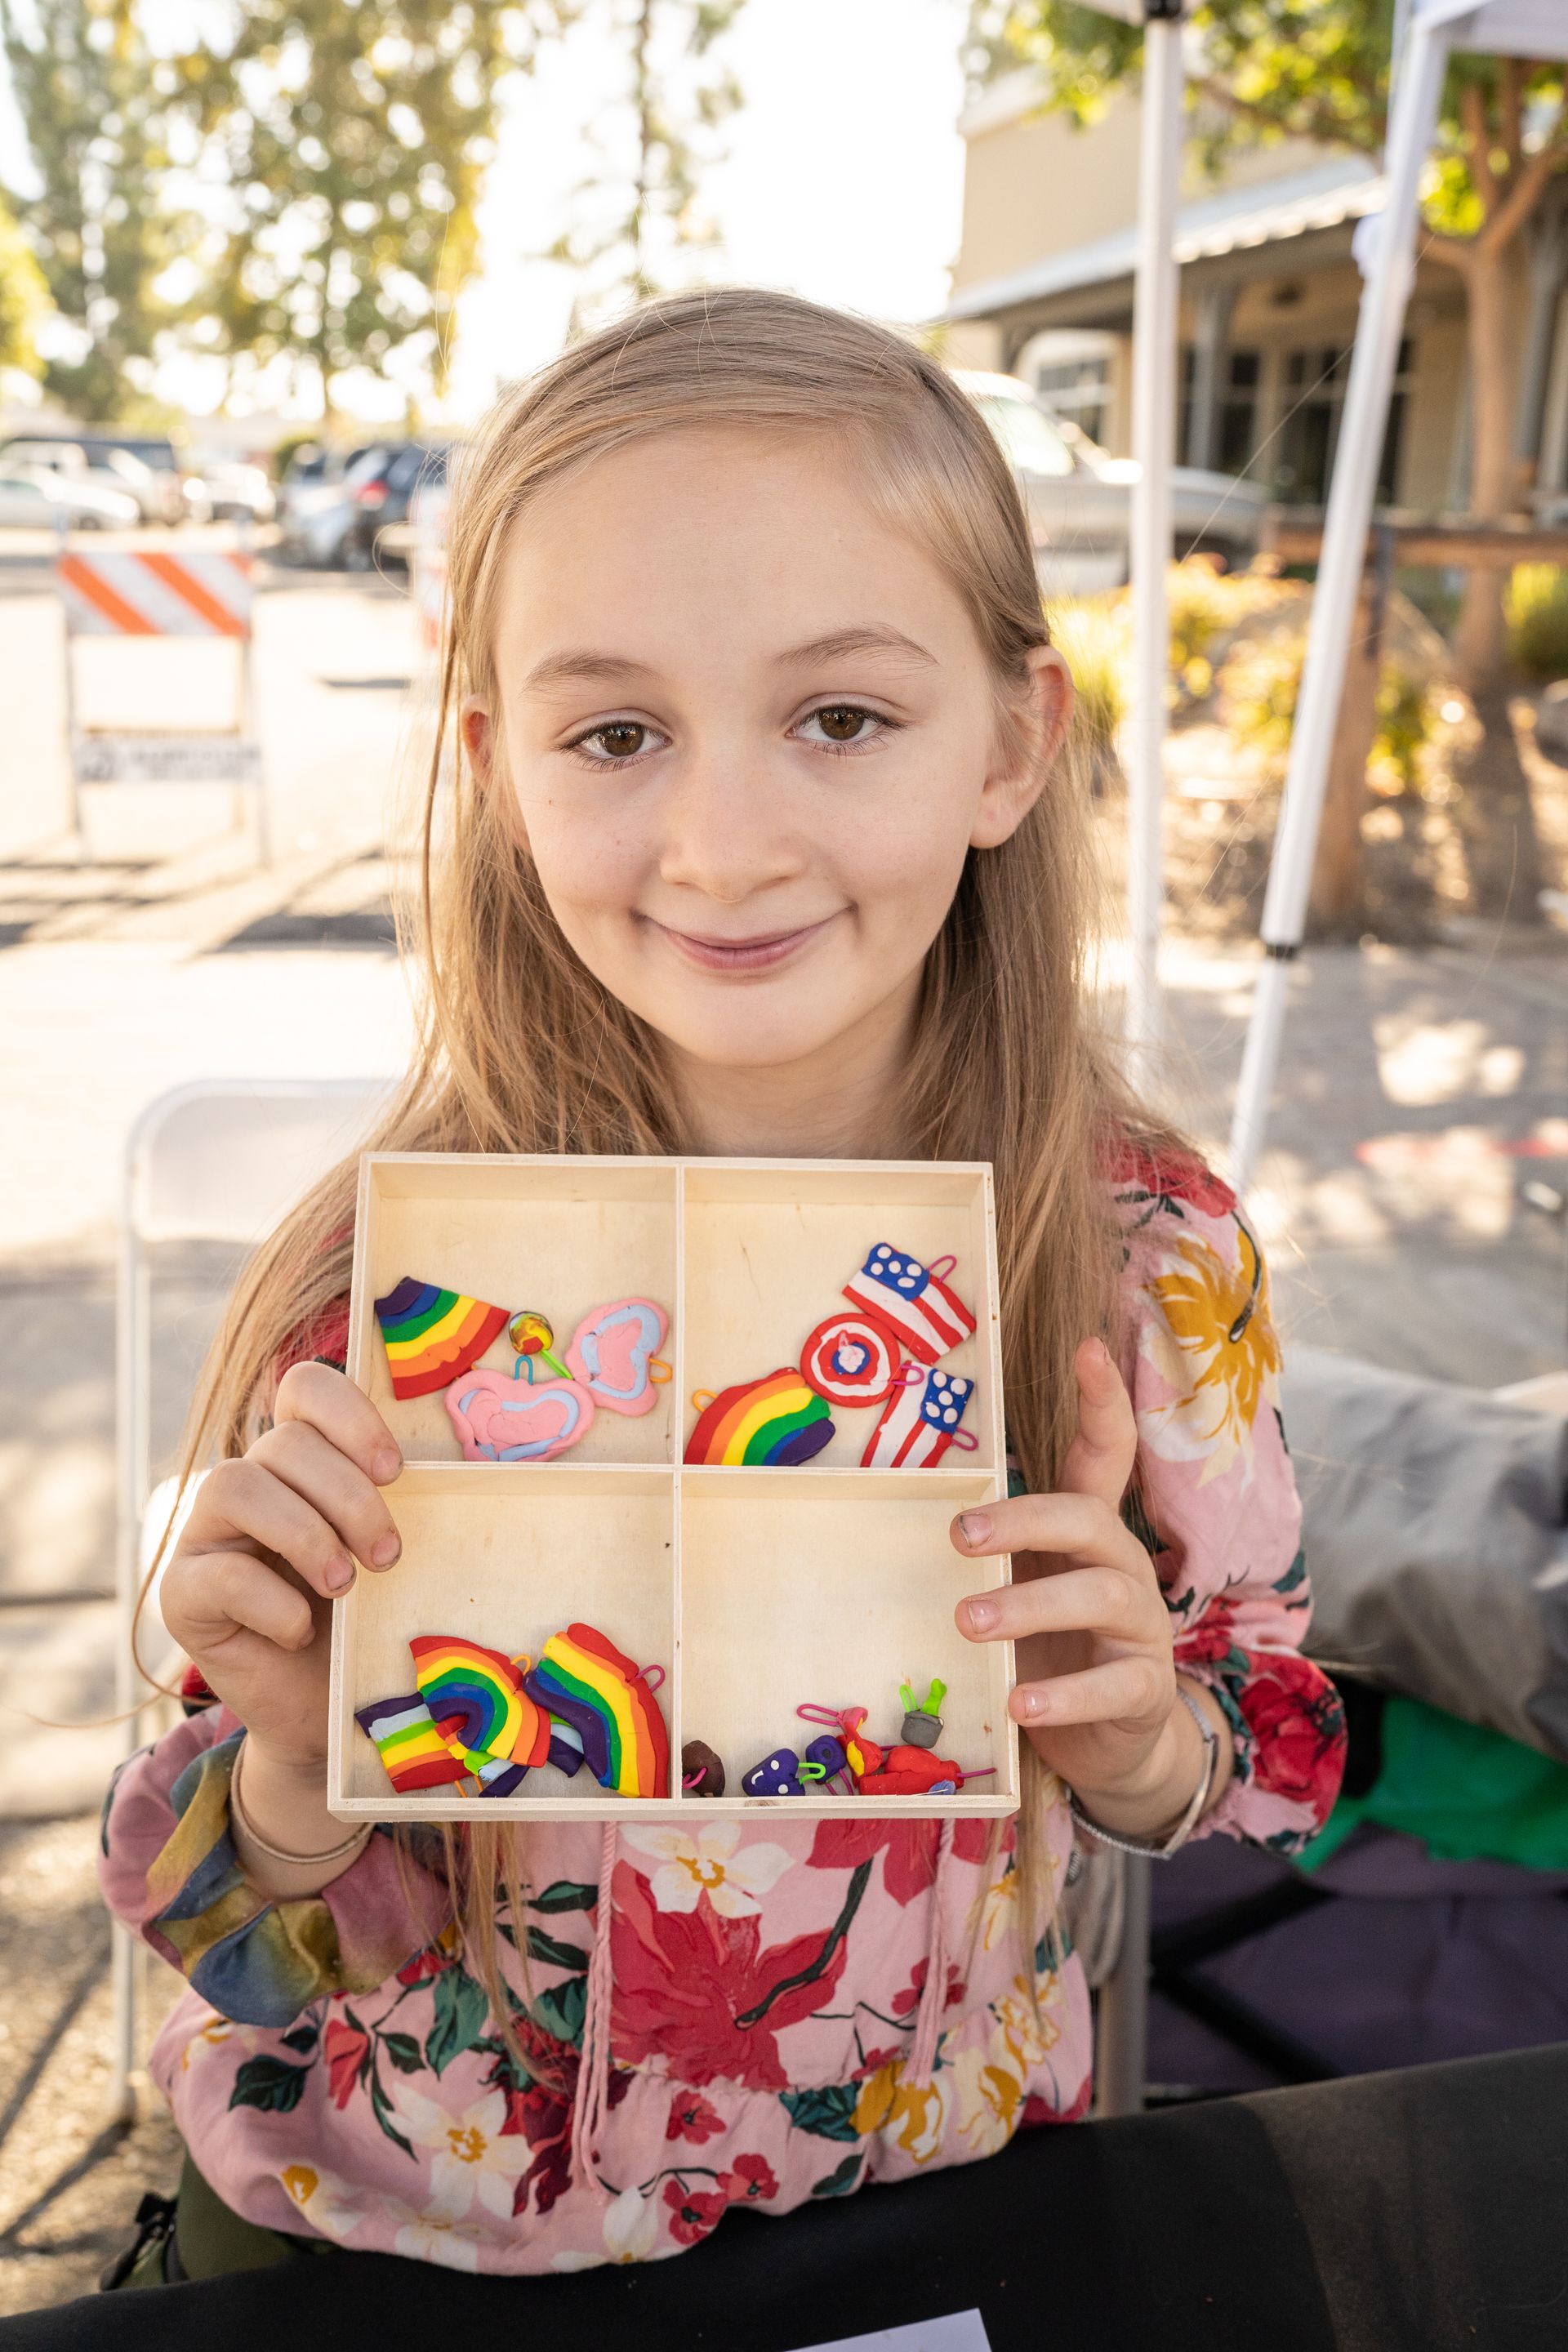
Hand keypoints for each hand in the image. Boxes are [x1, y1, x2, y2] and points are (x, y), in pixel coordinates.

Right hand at [159, 1363, 402, 1775]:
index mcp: (297, 1459)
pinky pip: (218, 1574)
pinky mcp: (182, 1593)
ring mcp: (205, 1534)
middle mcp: (245, 1482)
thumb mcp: (389, 1551)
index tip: (395, 1471)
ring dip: (306, 1535)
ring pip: (235, 1485)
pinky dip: (273, 1603)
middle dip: (348, 1497)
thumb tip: (471, 1468)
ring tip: (346, 1585)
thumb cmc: (368, 1620)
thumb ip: (402, 1503)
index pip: (304, 1387)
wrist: (325, 1709)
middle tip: (389, 1555)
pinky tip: (303, 1631)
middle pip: (282, 1441)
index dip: (348, 1415)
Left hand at [951, 1337, 1191, 1825]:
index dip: (1103, 1401)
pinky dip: (1062, 1695)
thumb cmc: (1052, 1645)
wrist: (1110, 1740)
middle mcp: (1123, 1564)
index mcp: (1090, 1531)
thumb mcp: (1026, 1584)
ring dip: (1029, 1606)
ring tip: (967, 1621)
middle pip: (1087, 1520)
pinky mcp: (1144, 1688)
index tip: (1089, 1347)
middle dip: (1024, 1520)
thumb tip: (907, 1510)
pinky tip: (1018, 1702)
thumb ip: (991, 1548)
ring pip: (1097, 1597)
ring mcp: (1141, 1626)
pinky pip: (1110, 1686)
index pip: (1106, 1453)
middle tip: (960, 1534)